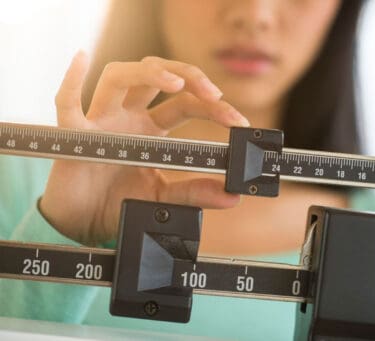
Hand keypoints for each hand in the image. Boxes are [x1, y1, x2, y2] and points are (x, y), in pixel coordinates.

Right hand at [40, 52, 248, 244]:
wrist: (85, 224)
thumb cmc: (119, 202)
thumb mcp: (164, 196)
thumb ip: (195, 193)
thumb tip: (231, 196)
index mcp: (151, 129)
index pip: (185, 104)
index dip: (214, 108)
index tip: (239, 121)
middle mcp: (128, 118)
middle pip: (157, 78)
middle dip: (189, 77)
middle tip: (215, 95)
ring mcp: (101, 121)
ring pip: (120, 77)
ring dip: (148, 73)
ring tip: (176, 83)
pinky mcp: (75, 135)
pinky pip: (67, 103)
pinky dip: (71, 81)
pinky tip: (81, 59)